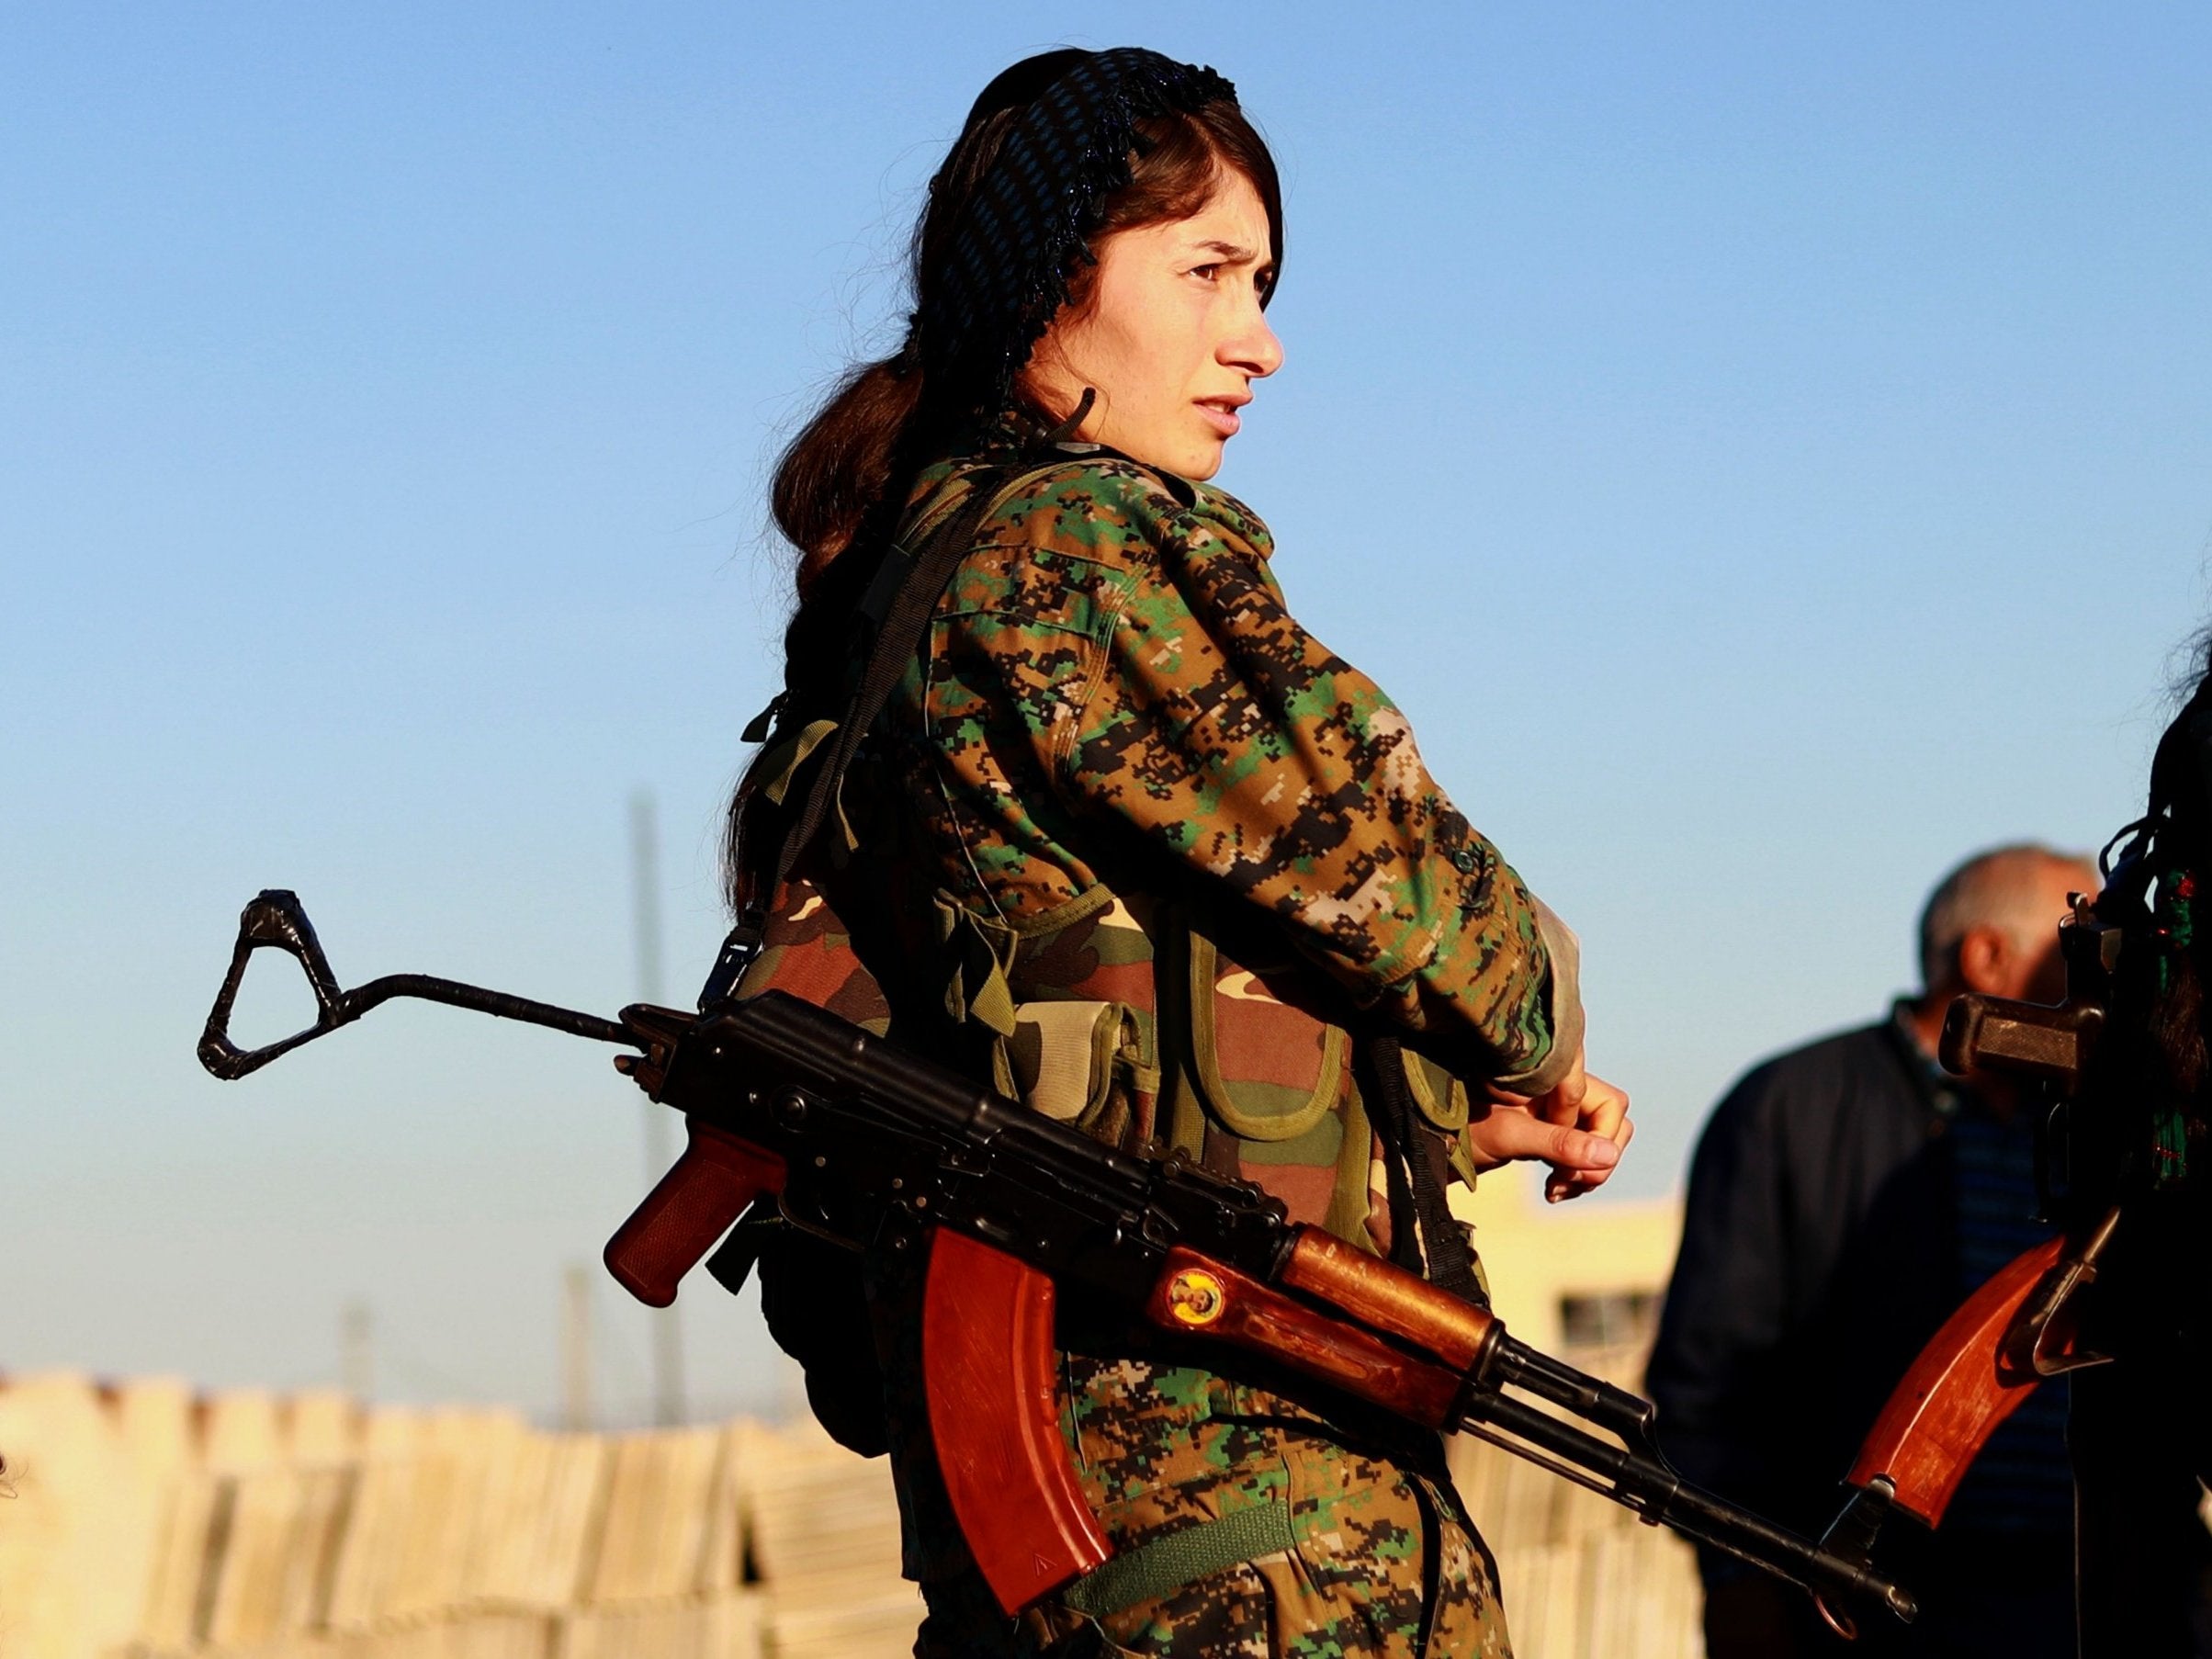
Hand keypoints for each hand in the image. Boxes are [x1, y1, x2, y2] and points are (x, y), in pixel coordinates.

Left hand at [1467, 1044, 1633, 1202]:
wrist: (1435, 1140)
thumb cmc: (1464, 1127)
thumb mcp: (1510, 1136)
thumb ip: (1559, 1143)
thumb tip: (1610, 1156)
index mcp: (1557, 1075)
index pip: (1611, 1105)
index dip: (1595, 1137)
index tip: (1562, 1163)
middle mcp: (1562, 1089)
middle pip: (1613, 1123)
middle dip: (1598, 1159)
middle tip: (1569, 1182)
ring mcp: (1559, 1112)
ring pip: (1602, 1142)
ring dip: (1589, 1172)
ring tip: (1557, 1190)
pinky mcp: (1552, 1133)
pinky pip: (1585, 1154)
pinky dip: (1576, 1175)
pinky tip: (1553, 1191)